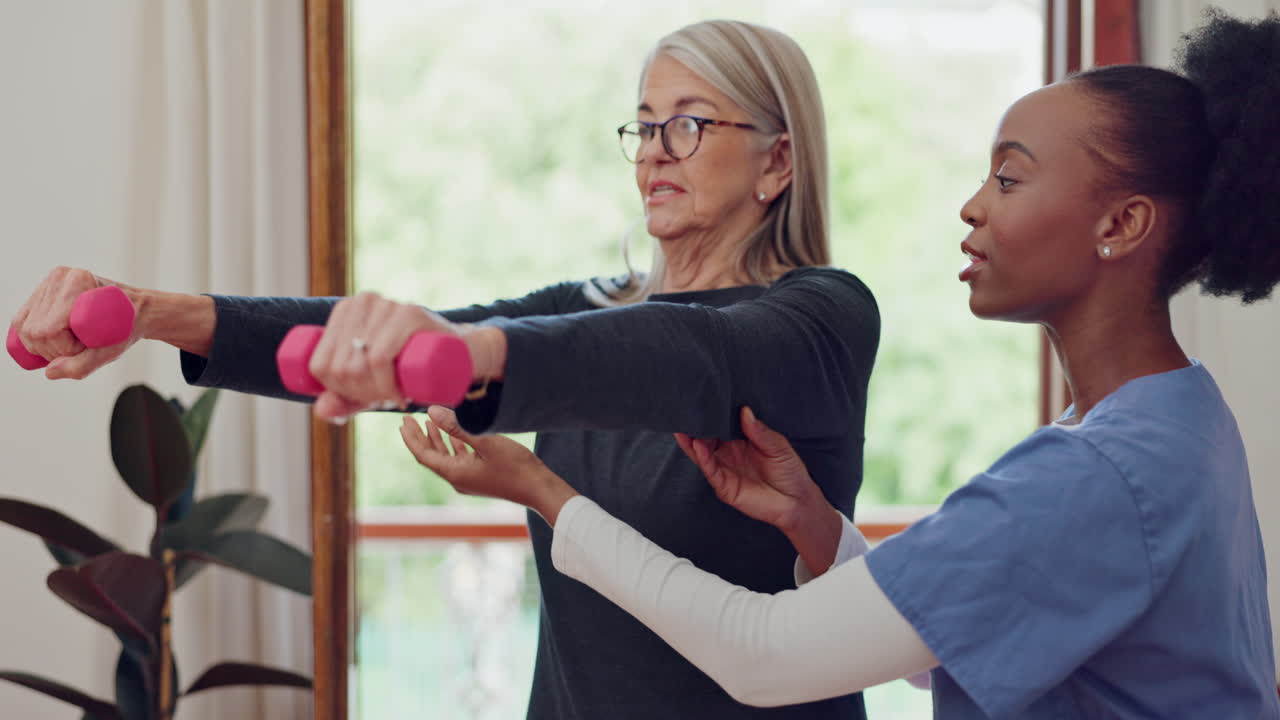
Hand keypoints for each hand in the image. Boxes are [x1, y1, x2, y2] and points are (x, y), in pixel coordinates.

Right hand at [11, 267, 138, 379]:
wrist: (136, 310)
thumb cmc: (126, 327)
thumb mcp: (110, 351)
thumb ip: (81, 366)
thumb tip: (49, 372)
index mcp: (78, 282)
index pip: (49, 331)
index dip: (65, 349)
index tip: (87, 347)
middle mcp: (60, 278)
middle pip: (34, 330)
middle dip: (55, 349)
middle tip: (81, 346)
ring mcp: (49, 282)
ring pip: (25, 327)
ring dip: (45, 345)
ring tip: (72, 340)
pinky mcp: (42, 291)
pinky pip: (21, 321)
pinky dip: (34, 337)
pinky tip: (54, 338)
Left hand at [309, 291, 457, 419]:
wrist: (458, 352)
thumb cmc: (410, 365)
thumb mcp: (373, 381)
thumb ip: (343, 397)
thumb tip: (321, 410)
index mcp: (345, 312)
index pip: (321, 365)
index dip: (339, 392)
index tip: (366, 397)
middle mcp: (363, 301)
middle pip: (341, 367)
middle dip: (362, 395)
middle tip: (387, 399)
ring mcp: (387, 305)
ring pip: (360, 364)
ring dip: (376, 394)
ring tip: (396, 398)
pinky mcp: (411, 313)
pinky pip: (379, 357)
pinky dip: (385, 384)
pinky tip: (400, 395)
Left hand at [399, 406, 578, 523]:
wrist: (538, 489)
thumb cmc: (515, 466)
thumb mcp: (486, 441)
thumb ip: (457, 427)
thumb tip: (432, 412)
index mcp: (455, 473)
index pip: (423, 455)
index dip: (411, 438)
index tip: (403, 421)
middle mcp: (457, 479)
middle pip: (430, 457)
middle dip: (419, 437)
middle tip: (408, 418)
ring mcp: (468, 479)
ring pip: (444, 458)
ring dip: (435, 440)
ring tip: (428, 421)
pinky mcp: (479, 477)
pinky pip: (458, 460)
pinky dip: (452, 445)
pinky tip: (454, 435)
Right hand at [675, 407, 821, 531]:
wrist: (797, 501)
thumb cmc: (789, 471)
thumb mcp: (778, 445)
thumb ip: (760, 431)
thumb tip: (745, 411)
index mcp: (739, 441)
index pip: (720, 425)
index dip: (711, 415)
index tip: (702, 400)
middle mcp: (728, 454)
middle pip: (705, 438)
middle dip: (695, 427)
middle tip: (685, 412)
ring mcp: (725, 470)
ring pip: (701, 454)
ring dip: (691, 441)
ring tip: (684, 428)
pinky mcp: (724, 486)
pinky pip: (710, 471)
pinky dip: (702, 458)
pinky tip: (698, 446)